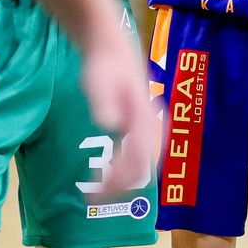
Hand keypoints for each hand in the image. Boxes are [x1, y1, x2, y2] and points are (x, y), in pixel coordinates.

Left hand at [77, 30, 159, 196]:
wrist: (113, 50)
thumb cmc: (104, 66)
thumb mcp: (98, 80)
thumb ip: (104, 100)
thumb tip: (109, 124)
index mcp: (143, 117)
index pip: (137, 158)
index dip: (119, 179)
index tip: (98, 191)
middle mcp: (151, 125)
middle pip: (143, 165)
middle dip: (121, 185)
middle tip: (95, 197)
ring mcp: (149, 126)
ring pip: (145, 162)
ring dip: (126, 179)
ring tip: (102, 190)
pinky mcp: (143, 127)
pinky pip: (140, 155)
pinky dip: (127, 168)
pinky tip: (110, 172)